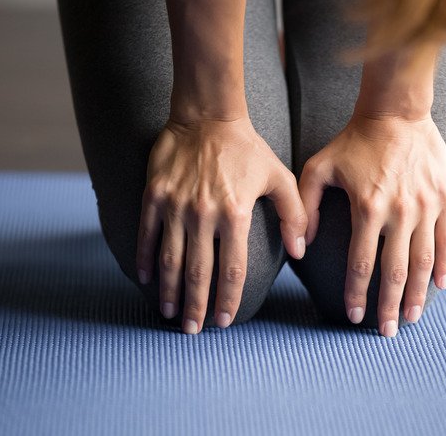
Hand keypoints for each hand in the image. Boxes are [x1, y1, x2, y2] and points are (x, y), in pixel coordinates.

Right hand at [136, 116, 306, 333]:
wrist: (207, 115)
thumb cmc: (247, 149)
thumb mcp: (280, 177)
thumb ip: (294, 214)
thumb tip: (300, 251)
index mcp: (235, 214)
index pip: (232, 270)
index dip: (228, 299)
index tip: (225, 321)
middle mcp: (203, 214)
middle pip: (198, 272)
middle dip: (196, 306)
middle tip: (193, 330)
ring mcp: (176, 205)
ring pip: (170, 259)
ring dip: (170, 291)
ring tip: (170, 314)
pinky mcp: (154, 195)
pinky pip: (147, 233)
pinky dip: (146, 259)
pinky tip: (146, 279)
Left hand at [298, 113, 445, 336]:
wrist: (395, 110)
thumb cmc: (353, 140)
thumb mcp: (318, 168)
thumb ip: (305, 207)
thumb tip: (301, 247)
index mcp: (367, 208)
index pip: (361, 265)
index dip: (358, 295)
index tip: (355, 317)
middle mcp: (399, 212)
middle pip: (394, 272)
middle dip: (389, 307)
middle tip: (387, 333)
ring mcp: (425, 206)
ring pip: (422, 261)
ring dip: (417, 294)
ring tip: (412, 318)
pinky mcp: (444, 197)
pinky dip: (443, 264)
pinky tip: (439, 285)